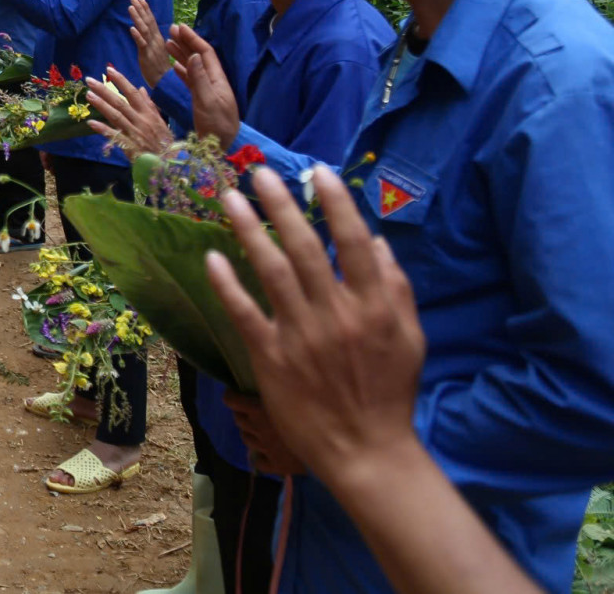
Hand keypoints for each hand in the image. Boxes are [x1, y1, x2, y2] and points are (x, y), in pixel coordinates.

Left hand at [84, 65, 172, 153]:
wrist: (169, 163)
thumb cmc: (164, 142)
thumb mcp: (160, 121)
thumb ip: (149, 104)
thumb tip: (140, 88)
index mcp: (148, 113)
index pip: (133, 93)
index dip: (121, 81)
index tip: (109, 70)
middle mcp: (140, 120)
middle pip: (120, 102)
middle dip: (104, 90)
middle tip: (90, 80)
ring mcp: (134, 133)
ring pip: (115, 116)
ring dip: (101, 105)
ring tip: (89, 95)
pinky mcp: (129, 146)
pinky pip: (114, 136)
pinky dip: (103, 129)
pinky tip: (91, 123)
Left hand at [128, 0, 171, 85]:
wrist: (166, 83)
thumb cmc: (160, 69)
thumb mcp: (156, 51)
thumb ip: (152, 41)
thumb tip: (146, 32)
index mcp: (158, 39)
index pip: (152, 21)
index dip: (146, 10)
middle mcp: (156, 40)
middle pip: (148, 22)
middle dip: (141, 9)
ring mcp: (152, 47)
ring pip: (144, 30)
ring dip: (137, 18)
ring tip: (130, 7)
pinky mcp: (147, 56)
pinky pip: (142, 45)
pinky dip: (137, 36)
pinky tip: (131, 28)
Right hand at [167, 24, 240, 143]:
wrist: (221, 148)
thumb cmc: (216, 126)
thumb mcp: (207, 102)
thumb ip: (200, 79)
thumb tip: (193, 55)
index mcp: (218, 80)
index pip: (206, 53)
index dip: (193, 39)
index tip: (180, 28)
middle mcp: (214, 82)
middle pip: (200, 57)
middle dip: (186, 42)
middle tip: (171, 30)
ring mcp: (209, 90)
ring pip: (194, 67)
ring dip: (182, 55)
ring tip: (169, 44)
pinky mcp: (203, 100)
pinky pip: (191, 80)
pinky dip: (183, 71)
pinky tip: (175, 67)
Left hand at [208, 165, 427, 487]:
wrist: (367, 451)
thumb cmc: (389, 392)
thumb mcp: (410, 338)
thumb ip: (397, 287)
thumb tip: (378, 241)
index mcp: (375, 305)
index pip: (353, 241)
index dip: (335, 203)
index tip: (317, 171)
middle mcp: (337, 314)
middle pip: (305, 247)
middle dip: (282, 205)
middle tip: (260, 172)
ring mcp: (301, 335)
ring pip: (271, 271)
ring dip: (249, 231)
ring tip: (230, 199)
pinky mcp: (272, 358)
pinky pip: (245, 313)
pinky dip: (228, 284)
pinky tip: (212, 257)